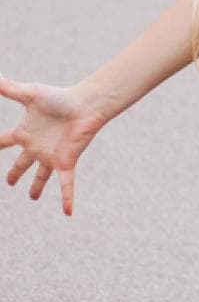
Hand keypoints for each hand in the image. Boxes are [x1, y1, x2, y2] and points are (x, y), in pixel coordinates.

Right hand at [0, 75, 107, 216]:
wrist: (87, 104)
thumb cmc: (60, 97)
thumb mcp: (30, 94)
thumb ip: (10, 88)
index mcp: (26, 132)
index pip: (3, 141)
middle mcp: (37, 146)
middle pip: (21, 163)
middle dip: (15, 173)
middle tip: (9, 182)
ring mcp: (51, 156)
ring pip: (41, 176)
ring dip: (37, 187)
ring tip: (32, 198)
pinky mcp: (66, 162)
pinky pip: (66, 185)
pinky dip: (66, 198)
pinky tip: (68, 213)